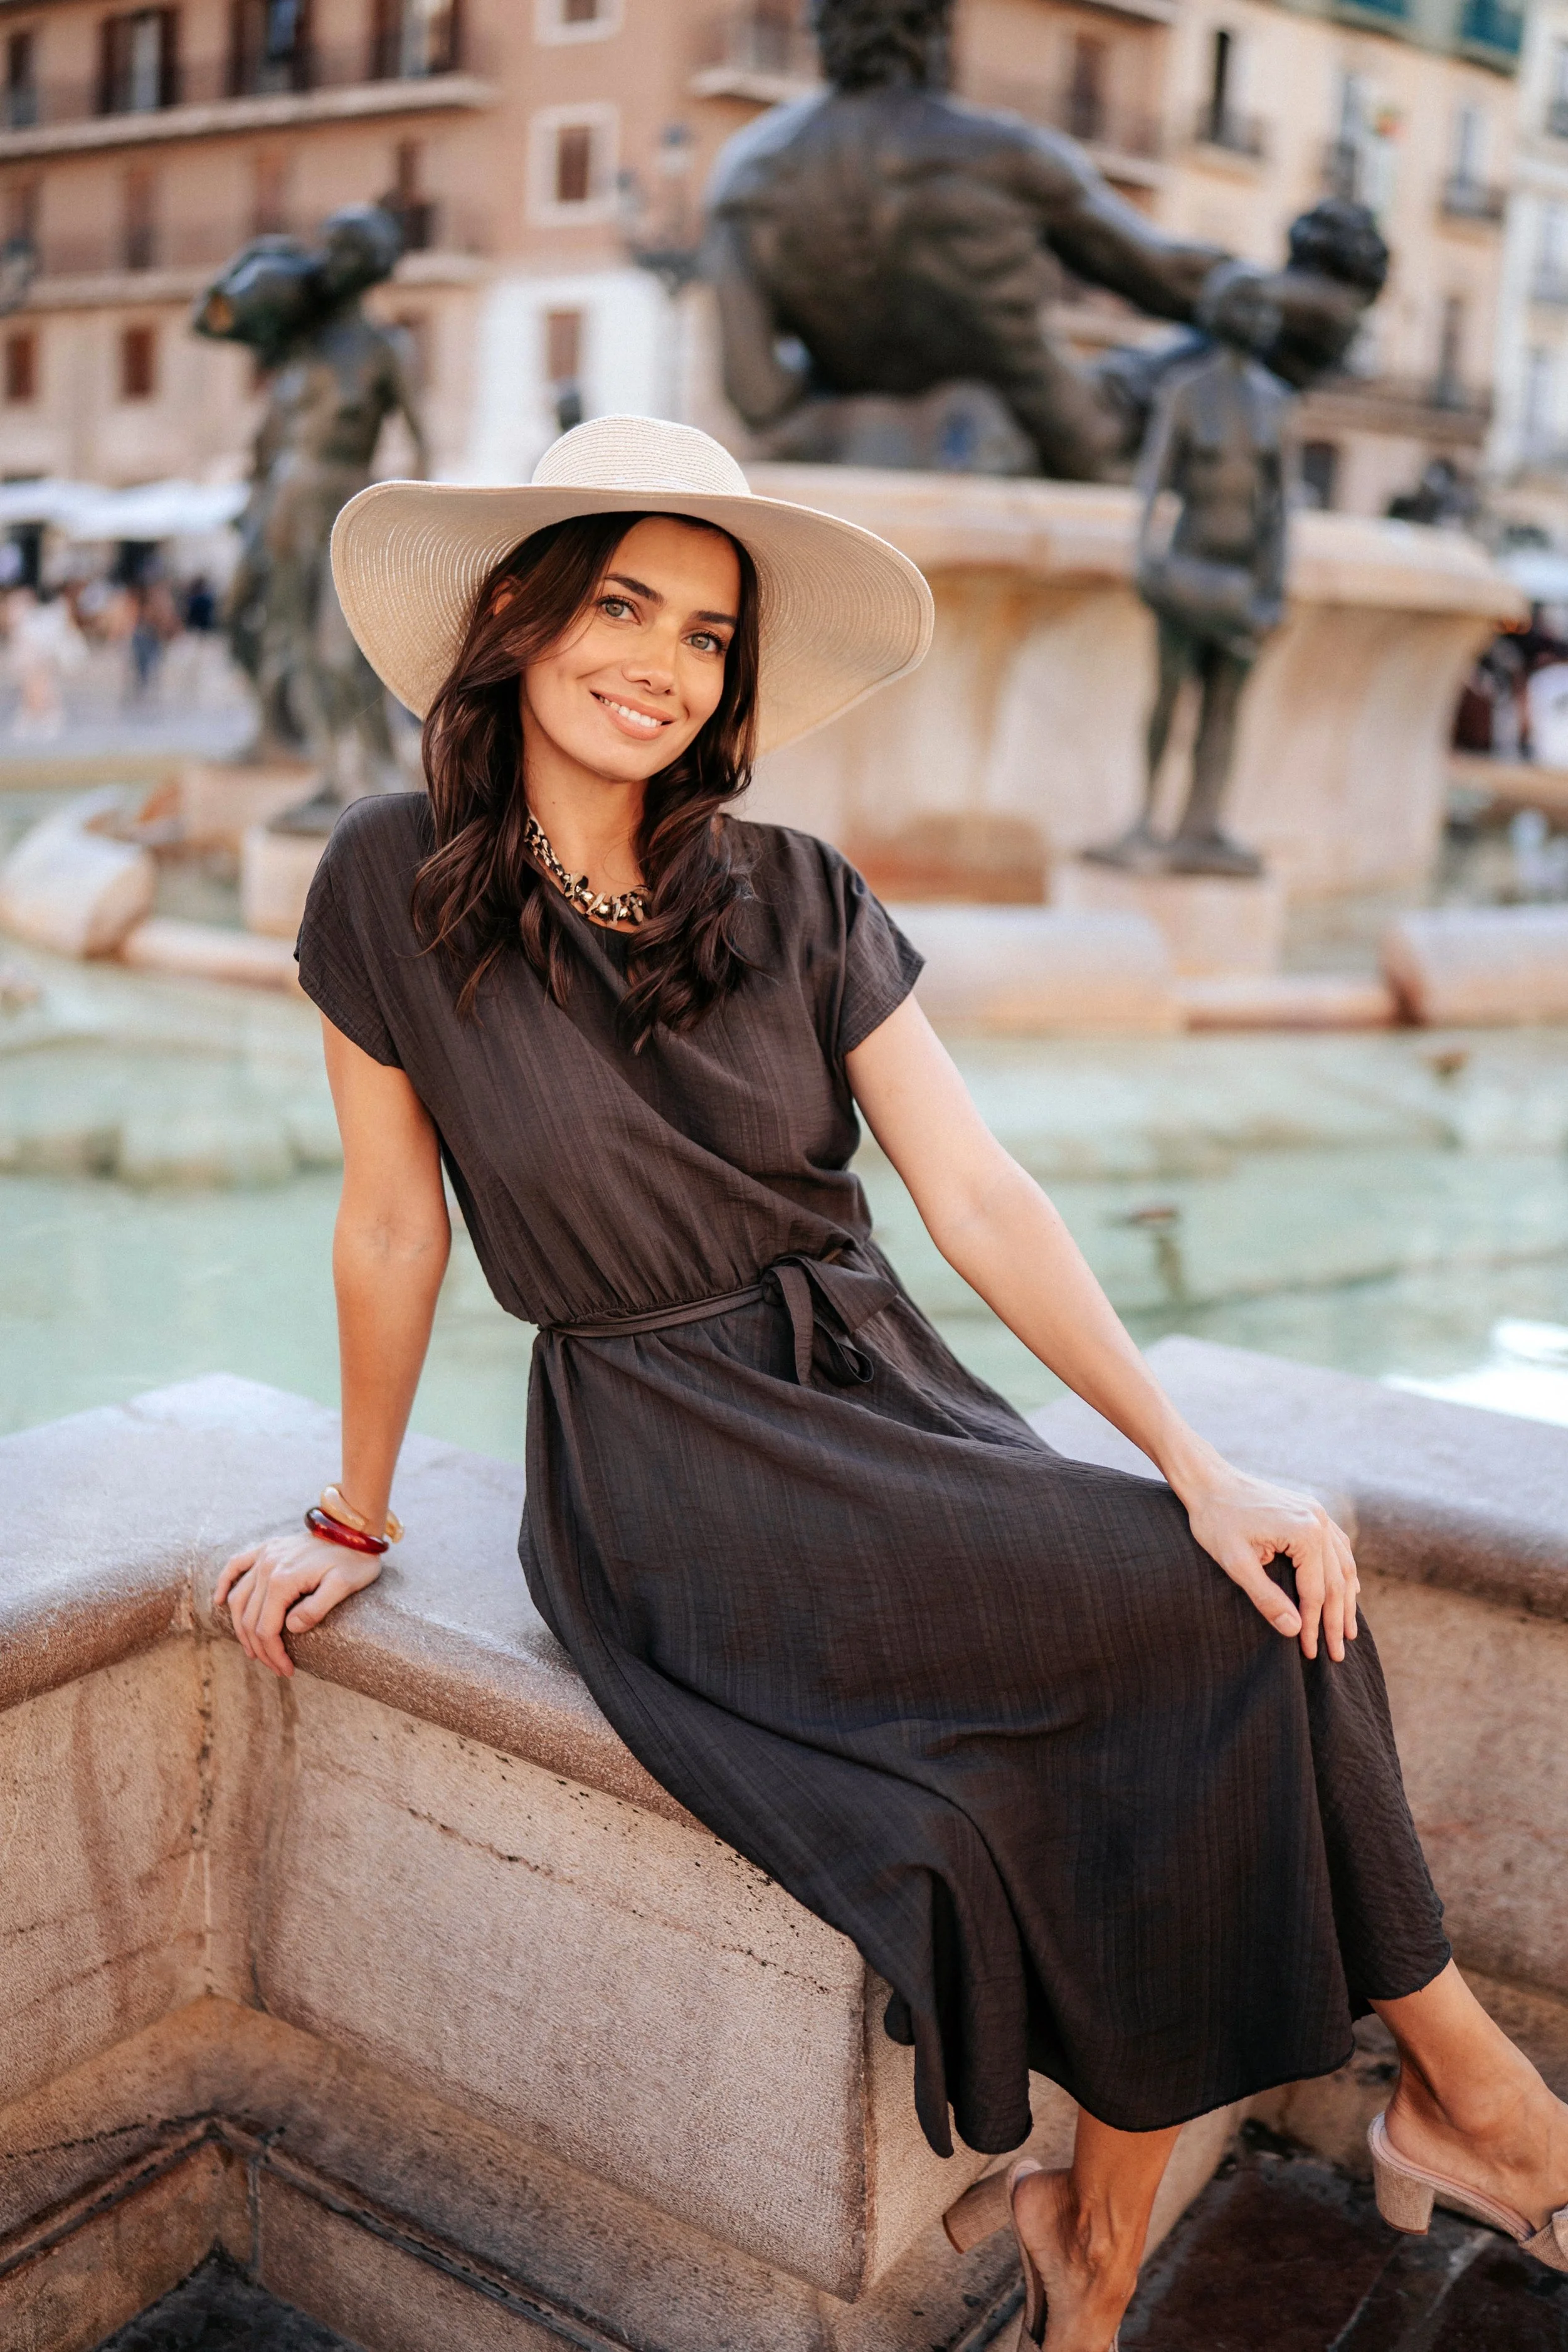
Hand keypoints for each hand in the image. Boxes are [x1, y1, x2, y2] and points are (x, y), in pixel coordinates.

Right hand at [213, 1529, 380, 1677]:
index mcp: (283, 1579)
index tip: (287, 1670)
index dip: (273, 1653)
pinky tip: (220, 1601)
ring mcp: (264, 1556)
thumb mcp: (344, 1586)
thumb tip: (290, 1628)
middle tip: (276, 1667)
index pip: (266, 1628)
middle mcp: (266, 1567)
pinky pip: (235, 1565)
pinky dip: (224, 1583)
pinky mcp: (266, 1548)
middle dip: (260, 1649)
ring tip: (253, 1650)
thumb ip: (316, 1608)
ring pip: (239, 1599)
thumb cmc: (353, 1560)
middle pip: (250, 1619)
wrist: (354, 1528)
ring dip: (241, 1628)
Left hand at [1178, 1462, 1359, 1662]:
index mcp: (1305, 1533)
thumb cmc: (1216, 1521)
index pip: (1315, 1592)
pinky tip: (1347, 1591)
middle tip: (1337, 1655)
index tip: (1312, 1653)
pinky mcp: (1311, 1511)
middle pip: (1336, 1582)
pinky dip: (1343, 1573)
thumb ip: (1266, 1598)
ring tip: (1348, 1631)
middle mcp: (1320, 1521)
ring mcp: (1319, 1514)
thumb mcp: (1236, 1563)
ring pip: (1343, 1565)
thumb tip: (1294, 1631)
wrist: (1208, 1481)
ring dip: (1345, 1600)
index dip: (1313, 1626)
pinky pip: (1338, 1547)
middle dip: (1336, 1621)